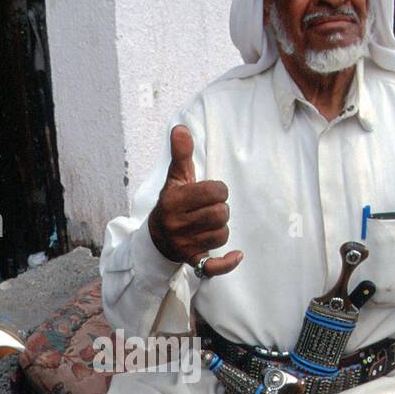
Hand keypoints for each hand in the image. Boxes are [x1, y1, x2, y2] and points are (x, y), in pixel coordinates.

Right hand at [147, 126, 241, 277]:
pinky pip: (213, 266)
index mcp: (174, 201)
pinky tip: (238, 255)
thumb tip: (180, 128)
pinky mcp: (192, 260)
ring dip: (221, 228)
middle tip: (212, 208)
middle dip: (221, 209)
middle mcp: (177, 224)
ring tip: (210, 224)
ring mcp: (185, 244)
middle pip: (220, 214)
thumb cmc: (172, 202)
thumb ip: (180, 154)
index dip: (220, 190)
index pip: (213, 192)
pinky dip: (227, 262)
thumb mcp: (174, 178)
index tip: (213, 192)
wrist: (156, 236)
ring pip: (221, 235)